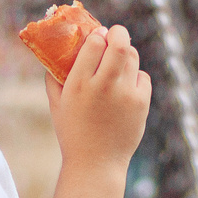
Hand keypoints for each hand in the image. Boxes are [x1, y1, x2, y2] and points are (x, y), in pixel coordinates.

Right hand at [47, 23, 150, 172]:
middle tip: (115, 35)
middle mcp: (103, 85)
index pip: (95, 42)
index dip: (98, 35)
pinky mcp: (141, 103)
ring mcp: (125, 94)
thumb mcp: (56, 105)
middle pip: (120, 43)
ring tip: (118, 61)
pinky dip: (135, 76)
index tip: (98, 36)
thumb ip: (54, 77)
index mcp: (79, 84)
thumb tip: (56, 53)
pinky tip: (126, 84)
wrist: (96, 164)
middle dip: (118, 33)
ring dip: (126, 53)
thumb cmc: (73, 132)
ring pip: (133, 57)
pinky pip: (143, 77)